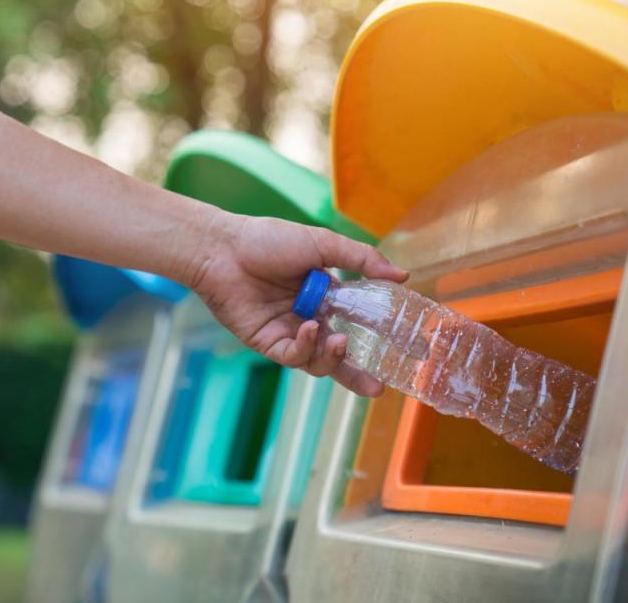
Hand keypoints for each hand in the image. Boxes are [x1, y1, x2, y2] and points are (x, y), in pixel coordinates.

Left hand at [190, 214, 407, 396]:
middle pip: (338, 354)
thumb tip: (403, 275)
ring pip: (316, 361)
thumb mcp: (321, 244)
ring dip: (332, 357)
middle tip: (379, 387)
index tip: (402, 352)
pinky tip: (310, 328)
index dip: (377, 339)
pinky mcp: (266, 342)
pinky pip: (292, 356)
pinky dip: (305, 347)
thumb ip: (361, 259)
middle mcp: (309, 317)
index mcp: (325, 295)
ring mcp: (288, 332)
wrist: (224, 249)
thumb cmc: (268, 240)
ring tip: (340, 341)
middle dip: (358, 374)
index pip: (357, 323)